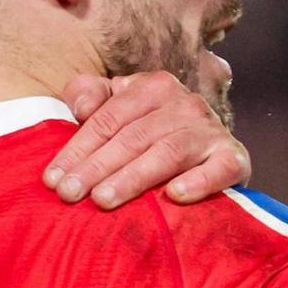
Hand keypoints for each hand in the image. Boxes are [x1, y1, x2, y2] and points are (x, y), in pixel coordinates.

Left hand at [42, 71, 248, 208]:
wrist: (212, 151)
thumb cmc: (151, 133)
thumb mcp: (120, 108)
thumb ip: (92, 98)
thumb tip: (79, 105)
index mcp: (152, 87)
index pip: (108, 118)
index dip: (77, 148)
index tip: (52, 179)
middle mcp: (183, 103)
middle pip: (132, 137)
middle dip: (96, 167)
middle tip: (70, 195)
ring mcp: (210, 131)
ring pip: (166, 153)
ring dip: (133, 178)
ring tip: (103, 200)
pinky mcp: (234, 158)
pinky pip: (219, 169)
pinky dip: (199, 182)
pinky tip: (175, 196)